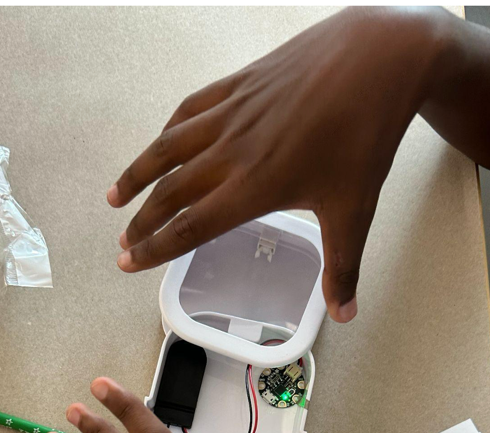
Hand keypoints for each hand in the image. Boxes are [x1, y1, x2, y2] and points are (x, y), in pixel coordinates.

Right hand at [108, 7, 451, 321]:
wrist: (373, 62)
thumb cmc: (364, 135)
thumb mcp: (356, 210)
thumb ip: (343, 266)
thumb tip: (344, 313)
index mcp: (255, 187)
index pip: (191, 227)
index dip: (156, 248)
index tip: (130, 262)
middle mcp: (231, 151)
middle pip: (172, 191)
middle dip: (143, 221)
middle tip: (123, 242)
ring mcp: (231, 113)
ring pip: (169, 148)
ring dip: (139, 174)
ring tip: (117, 196)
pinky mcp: (238, 84)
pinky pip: (189, 110)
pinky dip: (169, 130)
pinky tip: (162, 139)